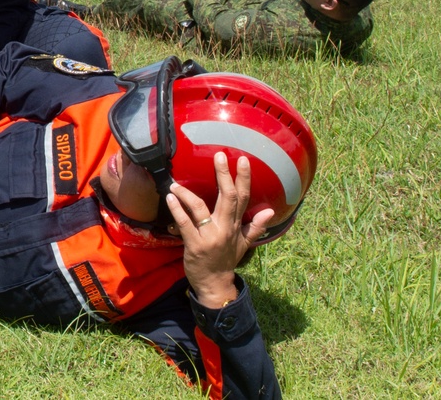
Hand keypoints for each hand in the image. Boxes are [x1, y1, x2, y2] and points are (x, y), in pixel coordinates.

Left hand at [166, 153, 273, 307]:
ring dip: (187, 193)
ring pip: (200, 208)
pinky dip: (177, 209)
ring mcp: (210, 236)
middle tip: (220, 155)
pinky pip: (185, 223)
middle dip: (224, 175)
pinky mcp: (194, 244)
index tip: (243, 160)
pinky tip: (170, 197)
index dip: (244, 179)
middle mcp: (226, 228)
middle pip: (227, 197)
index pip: (243, 198)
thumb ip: (256, 227)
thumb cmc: (227, 260)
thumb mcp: (244, 244)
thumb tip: (270, 212)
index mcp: (236, 226)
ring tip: (175, 183)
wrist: (214, 284)